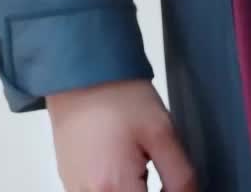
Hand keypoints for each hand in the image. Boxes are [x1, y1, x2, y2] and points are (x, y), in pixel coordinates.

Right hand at [47, 78, 198, 190]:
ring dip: (132, 190)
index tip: (174, 183)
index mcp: (114, 189)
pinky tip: (121, 163)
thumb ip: (181, 178)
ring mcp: (75, 190)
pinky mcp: (69, 181)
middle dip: (149, 191)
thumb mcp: (163, 133)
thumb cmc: (119, 95)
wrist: (81, 70)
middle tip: (153, 167)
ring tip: (138, 163)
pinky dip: (115, 188)